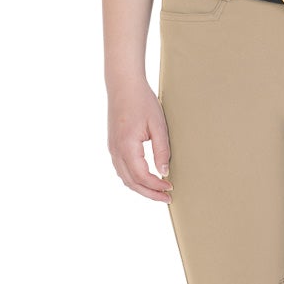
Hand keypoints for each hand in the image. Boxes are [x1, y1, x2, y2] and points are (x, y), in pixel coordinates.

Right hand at [108, 78, 173, 202]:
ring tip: (157, 191)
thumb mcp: (158, 125)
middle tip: (166, 198)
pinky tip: (145, 178)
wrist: (123, 85)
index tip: (170, 188)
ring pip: (124, 178)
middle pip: (131, 183)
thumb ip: (161, 150)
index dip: (157, 186)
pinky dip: (133, 179)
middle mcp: (116, 151)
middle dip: (149, 193)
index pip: (142, 176)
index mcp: (127, 147)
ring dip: (141, 188)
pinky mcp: (113, 145)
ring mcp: (112, 149)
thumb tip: (164, 173)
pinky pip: (121, 169)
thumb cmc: (142, 101)